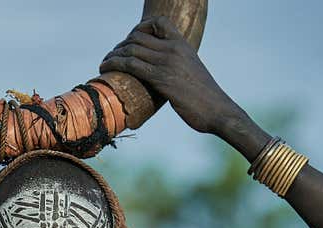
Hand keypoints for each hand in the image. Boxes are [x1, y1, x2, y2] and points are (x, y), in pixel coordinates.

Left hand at [100, 17, 241, 134]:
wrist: (218, 110)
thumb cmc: (206, 99)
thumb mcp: (192, 75)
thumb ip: (178, 68)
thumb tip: (164, 76)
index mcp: (183, 45)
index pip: (158, 22)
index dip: (140, 28)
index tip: (131, 41)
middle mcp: (174, 49)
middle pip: (137, 36)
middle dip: (120, 45)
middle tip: (112, 58)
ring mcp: (167, 62)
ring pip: (130, 49)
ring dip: (112, 55)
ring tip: (104, 64)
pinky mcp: (161, 79)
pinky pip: (131, 64)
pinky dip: (113, 64)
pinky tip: (104, 69)